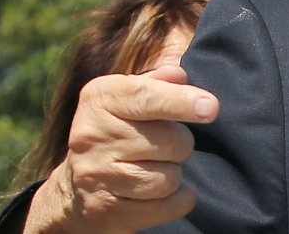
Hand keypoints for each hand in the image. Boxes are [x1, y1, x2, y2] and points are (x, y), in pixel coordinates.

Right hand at [24, 65, 219, 233]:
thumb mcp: (130, 96)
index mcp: (100, 98)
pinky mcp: (107, 211)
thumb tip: (180, 77)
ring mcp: (96, 176)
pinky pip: (167, 207)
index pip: (146, 97)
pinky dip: (179, 199)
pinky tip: (167, 191)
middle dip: (182, 143)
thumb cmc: (120, 128)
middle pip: (169, 142)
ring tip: (160, 166)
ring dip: (176, 173)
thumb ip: (158, 83)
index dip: (182, 102)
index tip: (210, 108)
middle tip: (169, 144)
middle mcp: (91, 135)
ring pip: (168, 178)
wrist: (78, 185)